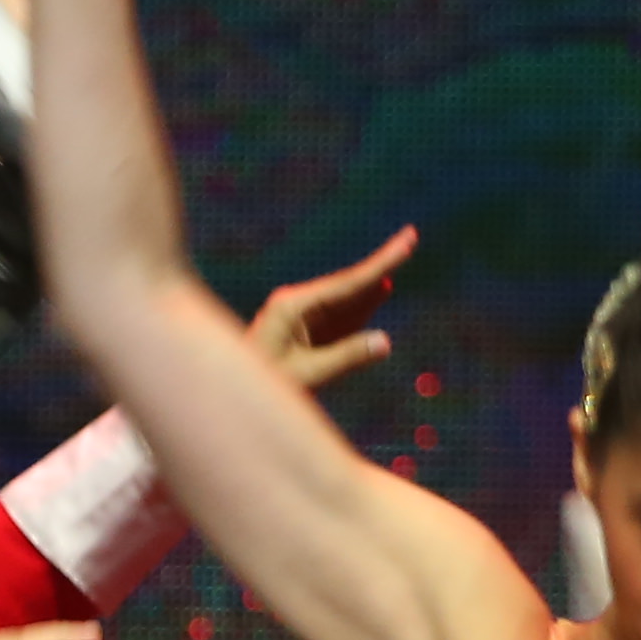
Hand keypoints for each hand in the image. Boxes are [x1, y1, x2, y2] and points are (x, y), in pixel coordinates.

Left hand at [248, 233, 409, 397]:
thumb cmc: (262, 386)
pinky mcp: (305, 334)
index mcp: (292, 306)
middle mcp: (297, 305)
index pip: (347, 283)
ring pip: (347, 300)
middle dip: (380, 266)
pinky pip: (341, 318)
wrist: (230, 401)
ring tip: (400, 256)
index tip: (407, 241)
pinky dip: (363, 307)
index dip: (381, 264)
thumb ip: (345, 358)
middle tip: (410, 238)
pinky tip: (380, 290)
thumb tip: (385, 342)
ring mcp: (301, 319)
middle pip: (348, 284)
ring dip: (373, 285)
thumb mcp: (306, 376)